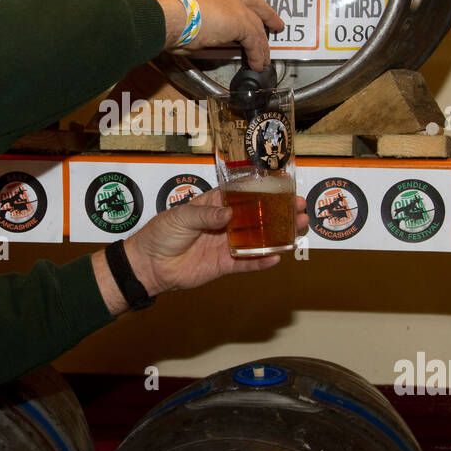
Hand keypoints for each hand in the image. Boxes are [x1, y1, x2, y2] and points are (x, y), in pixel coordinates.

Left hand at [92, 188, 308, 314]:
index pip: (243, 194)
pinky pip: (247, 262)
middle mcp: (224, 223)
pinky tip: (278, 256)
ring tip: (300, 228)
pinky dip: (262, 261)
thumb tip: (230, 214)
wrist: (149, 265)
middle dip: (279, 211)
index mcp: (214, 205)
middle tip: (301, 207)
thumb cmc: (160, 234)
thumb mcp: (181, 216)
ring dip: (278, 234)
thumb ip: (207, 215)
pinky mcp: (224, 265)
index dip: (263, 189)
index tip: (284, 185)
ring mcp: (226, 244)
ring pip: (258, 239)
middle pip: (258, 216)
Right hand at [147, 0, 282, 71]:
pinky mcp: (240, 22)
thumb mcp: (186, 18)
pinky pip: (254, 40)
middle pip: (254, 3)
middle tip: (275, 25)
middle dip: (266, 15)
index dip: (246, 4)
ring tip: (264, 58)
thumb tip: (201, 40)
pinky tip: (256, 63)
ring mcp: (234, 6)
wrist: (168, 16)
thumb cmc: (167, 17)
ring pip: (256, 25)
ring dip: (261, 44)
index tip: (252, 11)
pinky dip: (257, 53)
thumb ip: (200, 25)